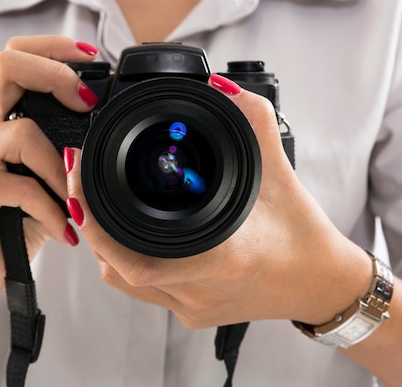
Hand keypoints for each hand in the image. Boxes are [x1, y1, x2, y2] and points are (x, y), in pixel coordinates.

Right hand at [0, 36, 102, 375]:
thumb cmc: (19, 218)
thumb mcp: (45, 174)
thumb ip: (61, 145)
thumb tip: (106, 123)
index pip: (14, 57)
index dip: (52, 48)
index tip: (93, 59)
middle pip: (7, 66)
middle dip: (57, 75)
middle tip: (88, 104)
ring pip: (23, 133)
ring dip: (62, 170)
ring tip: (77, 203)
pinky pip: (23, 189)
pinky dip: (53, 212)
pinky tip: (65, 229)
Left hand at [65, 74, 372, 328]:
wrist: (321, 283)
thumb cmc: (303, 234)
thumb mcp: (280, 169)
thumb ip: (253, 120)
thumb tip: (221, 88)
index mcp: (218, 259)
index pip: (129, 254)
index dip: (93, 220)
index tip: (80, 178)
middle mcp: (198, 291)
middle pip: (114, 267)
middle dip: (90, 223)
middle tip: (82, 182)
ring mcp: (193, 309)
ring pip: (123, 282)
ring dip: (104, 244)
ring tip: (98, 205)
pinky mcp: (194, 315)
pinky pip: (142, 291)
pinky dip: (125, 262)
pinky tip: (127, 237)